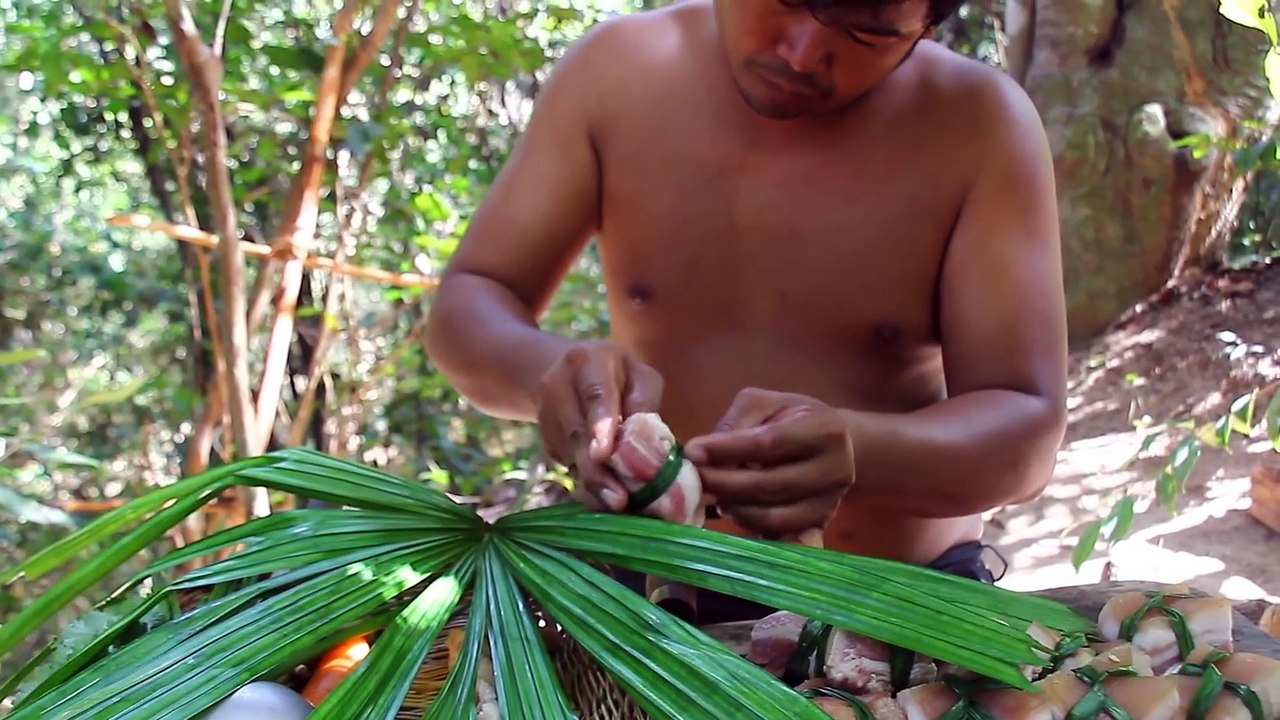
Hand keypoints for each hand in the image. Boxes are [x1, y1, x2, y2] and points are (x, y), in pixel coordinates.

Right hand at [534, 340, 663, 511]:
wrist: (568, 373)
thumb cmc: (618, 376)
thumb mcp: (638, 376)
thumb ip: (644, 403)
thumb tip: (648, 443)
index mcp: (588, 361)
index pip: (594, 394)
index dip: (599, 426)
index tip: (604, 455)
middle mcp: (558, 384)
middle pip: (577, 433)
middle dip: (597, 470)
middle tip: (618, 499)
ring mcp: (545, 413)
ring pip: (570, 455)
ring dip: (594, 483)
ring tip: (618, 503)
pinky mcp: (545, 439)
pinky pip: (566, 465)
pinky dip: (586, 484)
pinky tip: (605, 496)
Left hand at [683, 388, 854, 538]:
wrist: (832, 445)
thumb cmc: (792, 418)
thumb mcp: (765, 404)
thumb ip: (736, 423)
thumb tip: (700, 453)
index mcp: (827, 430)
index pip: (768, 443)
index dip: (727, 450)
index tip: (693, 452)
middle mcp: (837, 470)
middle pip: (770, 484)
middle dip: (725, 483)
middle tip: (695, 478)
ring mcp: (831, 504)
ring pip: (773, 516)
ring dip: (735, 507)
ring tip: (714, 493)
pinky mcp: (821, 526)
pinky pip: (780, 537)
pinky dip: (752, 528)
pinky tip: (734, 512)